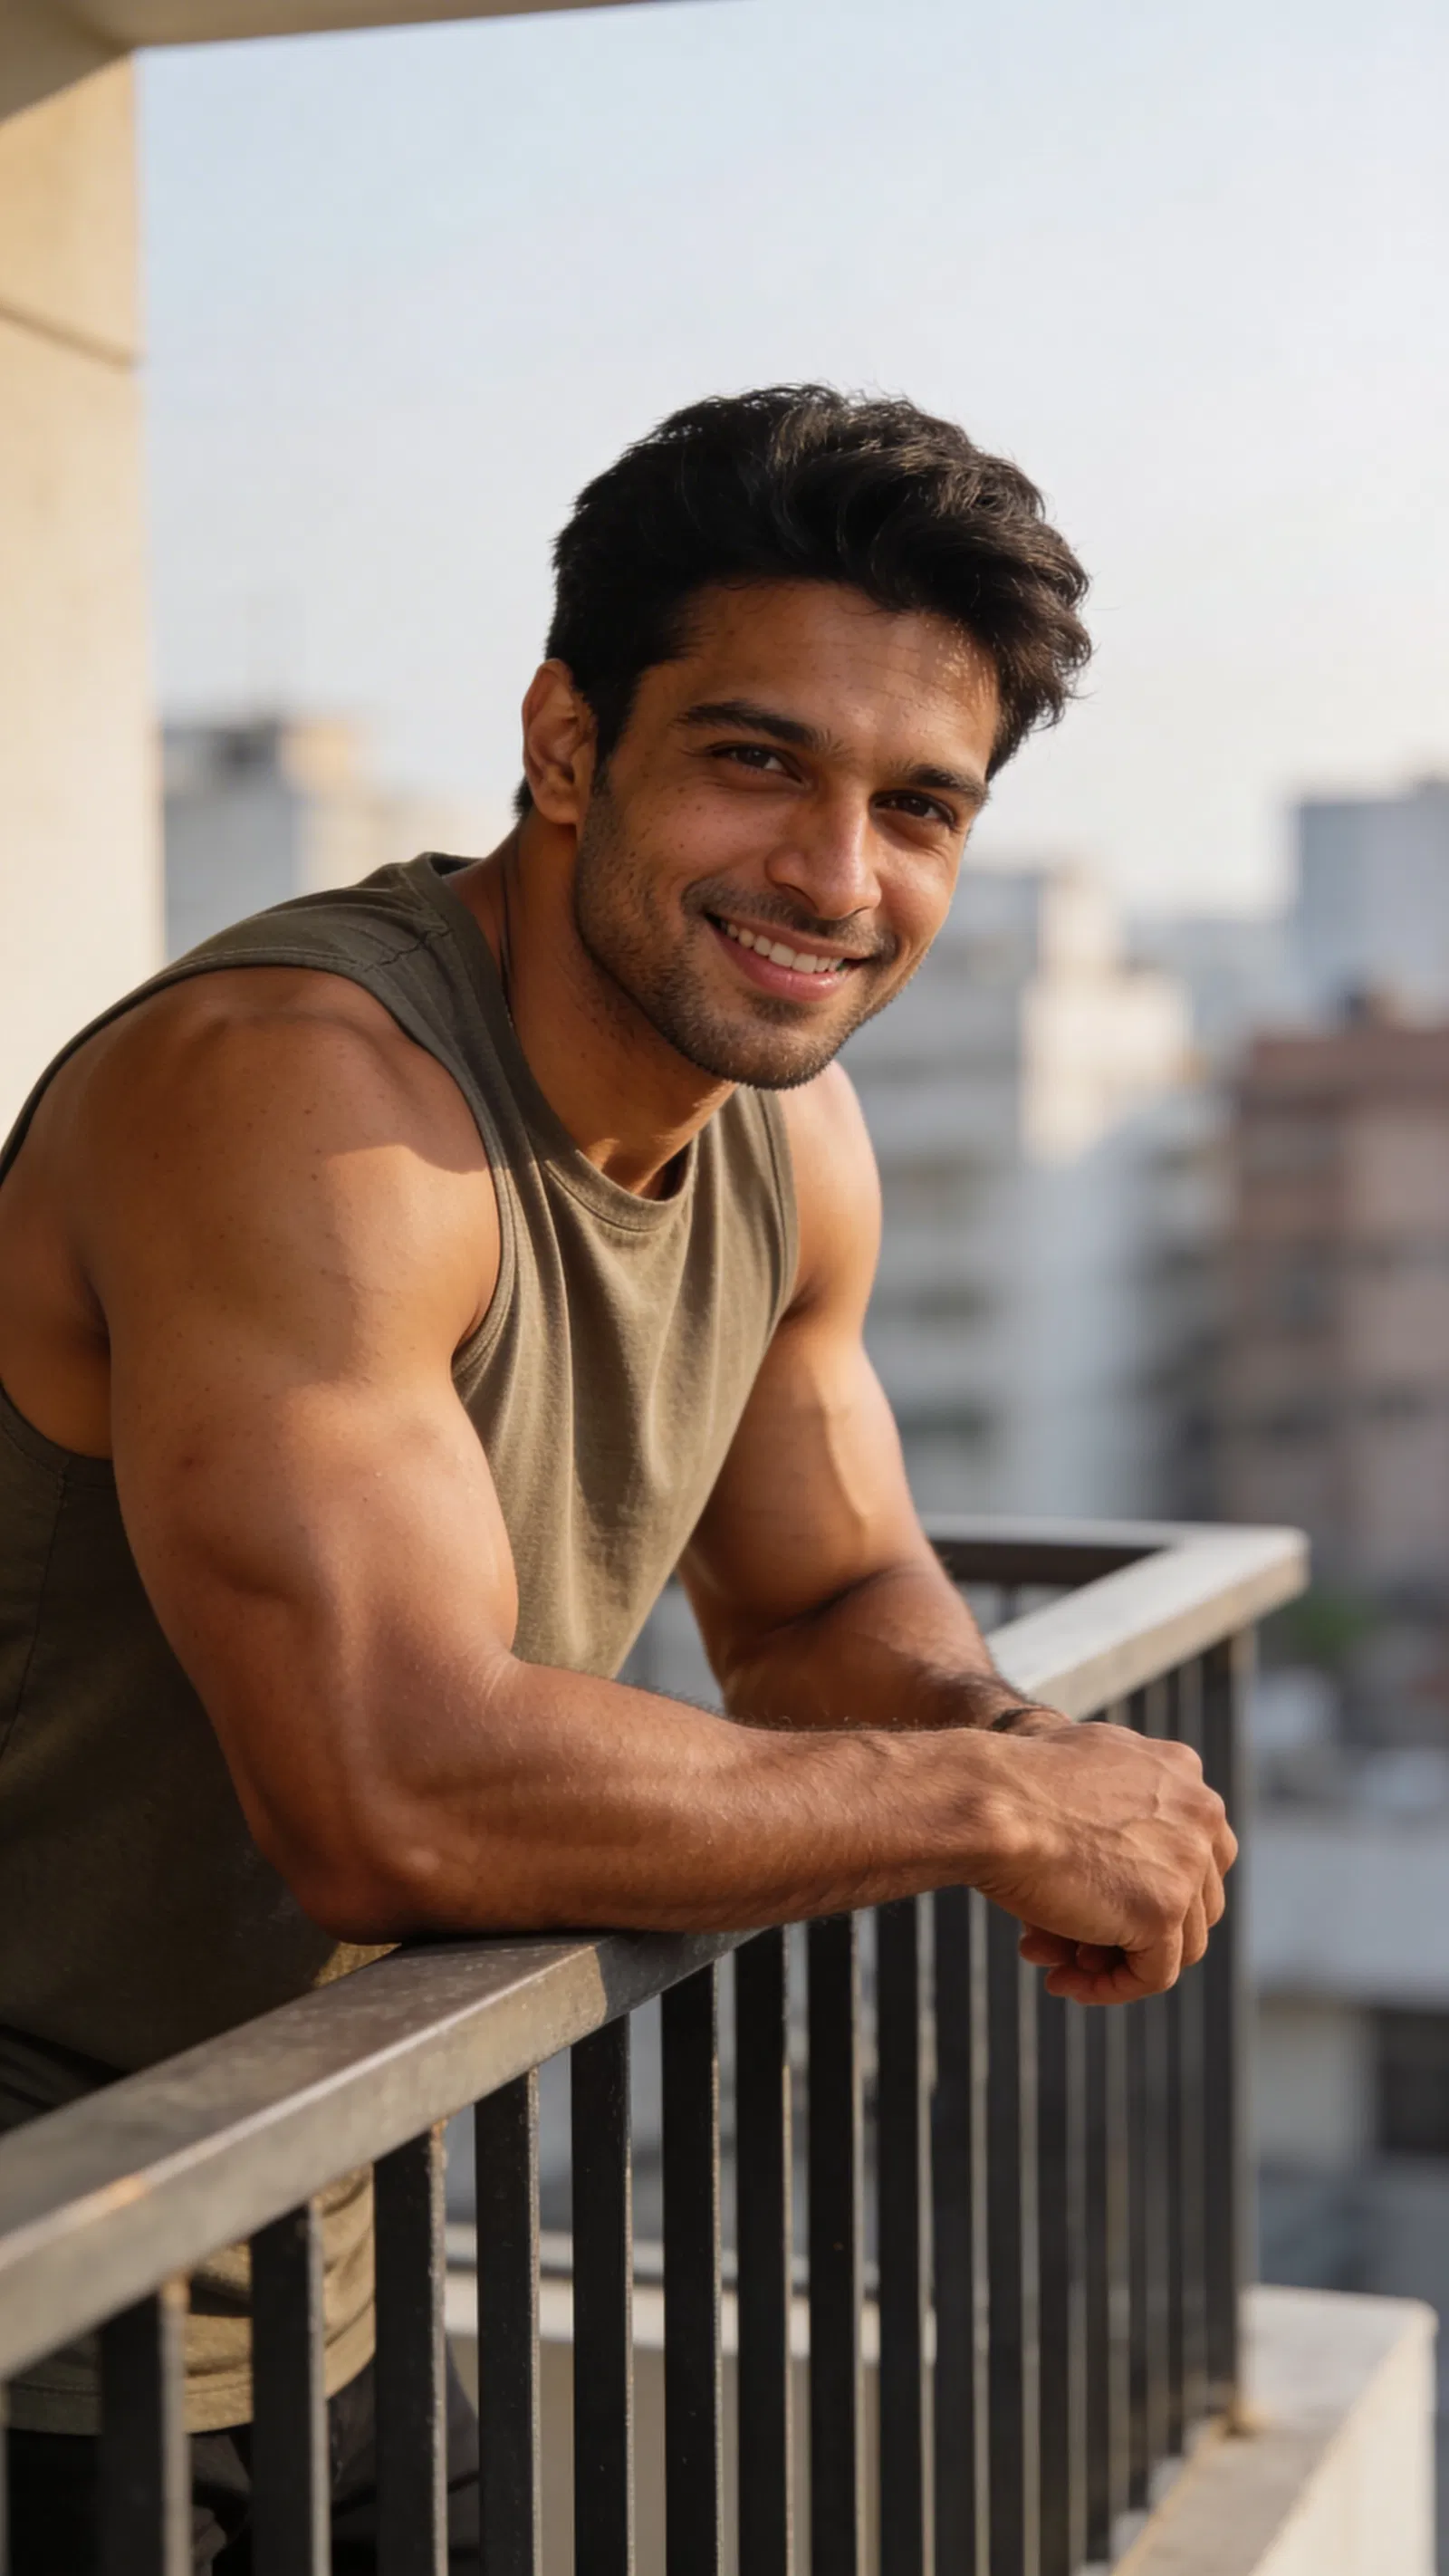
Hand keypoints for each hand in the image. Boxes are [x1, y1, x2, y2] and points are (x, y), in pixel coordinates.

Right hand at [975, 1719, 1235, 2004]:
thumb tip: (1124, 1867)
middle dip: (1135, 1929)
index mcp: (1180, 1771)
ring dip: (1117, 1961)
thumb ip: (1118, 1803)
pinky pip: (1152, 1974)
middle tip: (1076, 1946)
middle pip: (1194, 1899)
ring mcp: (1187, 1863)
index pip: (1194, 1850)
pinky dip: (1111, 1987)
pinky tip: (1064, 1982)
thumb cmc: (1012, 1787)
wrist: (988, 1800)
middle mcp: (1199, 1811)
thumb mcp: (1082, 1769)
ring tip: (1059, 1966)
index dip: (1148, 1889)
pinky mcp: (1164, 1910)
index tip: (1098, 1906)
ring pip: (1179, 1943)